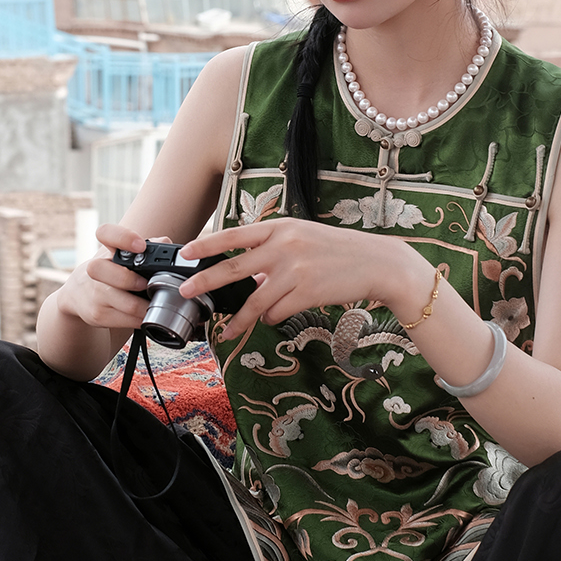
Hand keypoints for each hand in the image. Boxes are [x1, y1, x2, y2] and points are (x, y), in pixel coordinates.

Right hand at [55, 223, 152, 333]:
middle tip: (148, 283)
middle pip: (110, 272)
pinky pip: (126, 321)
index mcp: (107, 249)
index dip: (124, 238)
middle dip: (133, 280)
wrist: (78, 294)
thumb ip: (148, 247)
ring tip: (157, 303)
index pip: (106, 233)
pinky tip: (147, 315)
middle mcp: (97, 269)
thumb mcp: (123, 255)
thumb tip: (166, 243)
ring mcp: (95, 294)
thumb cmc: (110, 270)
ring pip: (126, 303)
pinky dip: (141, 319)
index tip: (140, 246)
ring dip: (146, 305)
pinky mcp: (97, 315)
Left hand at [179, 218, 429, 340]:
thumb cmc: (338, 250)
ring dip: (239, 320)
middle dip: (206, 281)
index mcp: (280, 228)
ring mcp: (295, 270)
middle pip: (234, 267)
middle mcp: (284, 246)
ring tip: (226, 332)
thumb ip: (274, 251)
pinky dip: (273, 317)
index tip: (186, 252)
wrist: (375, 262)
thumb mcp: (303, 237)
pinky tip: (278, 314)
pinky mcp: (306, 292)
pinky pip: (277, 312)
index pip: (235, 235)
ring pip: (255, 301)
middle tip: (185, 291)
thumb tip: (250, 277)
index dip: (207, 244)